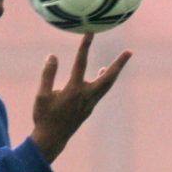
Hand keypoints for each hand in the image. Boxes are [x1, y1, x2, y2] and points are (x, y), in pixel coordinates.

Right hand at [31, 33, 130, 162]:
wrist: (52, 138)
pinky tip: (101, 72)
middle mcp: (86, 96)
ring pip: (107, 85)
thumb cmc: (44, 117)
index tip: (90, 32)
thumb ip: (48, 75)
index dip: (85, 46)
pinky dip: (105, 80)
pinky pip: (101, 91)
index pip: (81, 63)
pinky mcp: (90, 108)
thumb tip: (52, 56)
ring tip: (121, 60)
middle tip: (130, 51)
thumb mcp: (41, 95)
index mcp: (73, 90)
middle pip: (108, 77)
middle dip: (119, 64)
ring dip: (114, 71)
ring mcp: (90, 103)